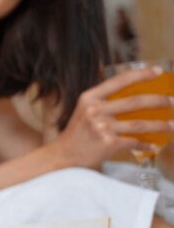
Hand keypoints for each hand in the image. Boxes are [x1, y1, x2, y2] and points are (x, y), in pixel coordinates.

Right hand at [50, 65, 173, 167]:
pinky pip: (134, 142)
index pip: (119, 81)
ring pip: (139, 124)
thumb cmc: (77, 133)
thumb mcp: (84, 110)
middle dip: (159, 101)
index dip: (141, 75)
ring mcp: (102, 127)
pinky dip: (146, 144)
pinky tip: (154, 145)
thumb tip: (133, 97)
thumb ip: (103, 102)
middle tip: (172, 101)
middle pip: (135, 101)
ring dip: (160, 125)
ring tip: (172, 125)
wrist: (64, 156)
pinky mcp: (108, 143)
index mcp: (89, 98)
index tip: (158, 71)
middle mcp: (95, 110)